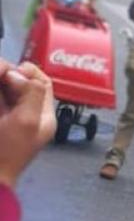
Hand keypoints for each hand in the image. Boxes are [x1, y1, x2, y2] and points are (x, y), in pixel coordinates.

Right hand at [0, 60, 56, 187]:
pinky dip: (0, 94)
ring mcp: (7, 120)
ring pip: (5, 93)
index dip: (30, 72)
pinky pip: (1, 103)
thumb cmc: (6, 152)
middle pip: (20, 85)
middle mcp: (25, 116)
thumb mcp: (26, 122)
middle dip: (9, 74)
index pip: (42, 85)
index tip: (14, 68)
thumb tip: (19, 74)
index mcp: (42, 117)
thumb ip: (30, 93)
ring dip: (2, 80)